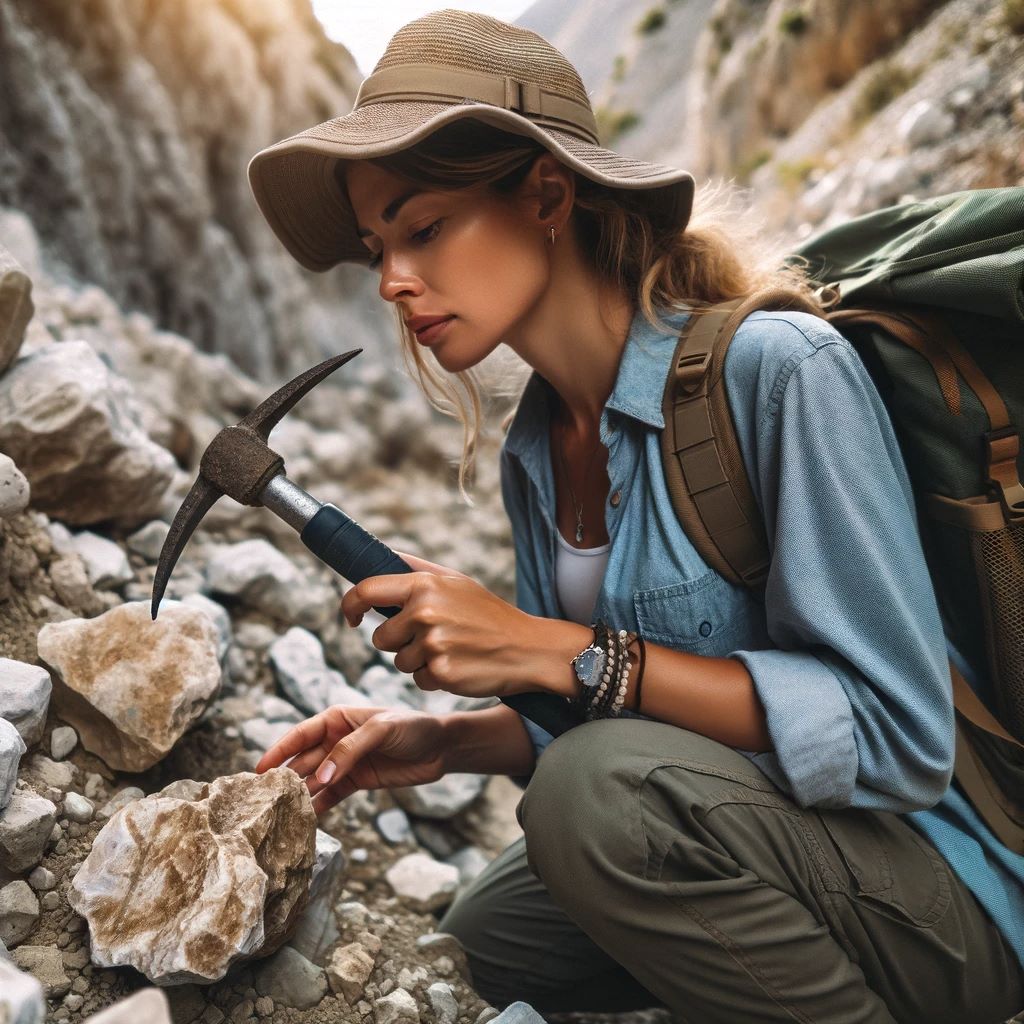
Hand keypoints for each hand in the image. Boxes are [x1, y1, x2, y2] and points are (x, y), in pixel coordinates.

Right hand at [255, 705, 448, 815]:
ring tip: (280, 814)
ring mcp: (344, 763)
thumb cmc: (412, 727)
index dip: (279, 751)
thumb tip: (321, 778)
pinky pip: (331, 796)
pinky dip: (318, 807)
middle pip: (303, 760)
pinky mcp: (356, 782)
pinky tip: (305, 821)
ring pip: (314, 780)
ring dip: (299, 795)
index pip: (300, 734)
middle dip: (285, 778)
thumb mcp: (381, 730)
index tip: (259, 769)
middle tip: (264, 799)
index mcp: (336, 718)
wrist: (441, 747)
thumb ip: (349, 751)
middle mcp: (335, 740)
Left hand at [340, 548, 535, 699]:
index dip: (349, 606)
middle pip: (380, 637)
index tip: (351, 618)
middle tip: (433, 636)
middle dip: (399, 641)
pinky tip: (458, 666)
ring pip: (398, 662)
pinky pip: (418, 680)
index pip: (366, 590)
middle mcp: (424, 612)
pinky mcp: (441, 673)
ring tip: (451, 650)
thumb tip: (379, 557)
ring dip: (418, 661)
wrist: (527, 647)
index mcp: (425, 585)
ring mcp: (432, 644)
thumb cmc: (488, 613)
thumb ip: (417, 570)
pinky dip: (434, 678)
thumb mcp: (456, 581)